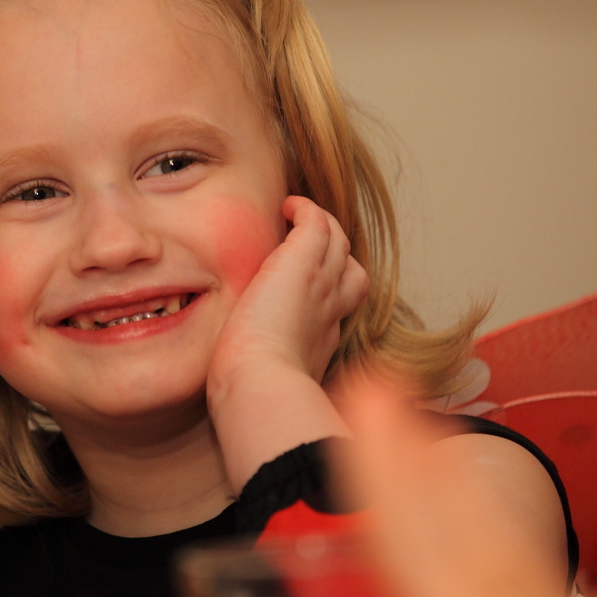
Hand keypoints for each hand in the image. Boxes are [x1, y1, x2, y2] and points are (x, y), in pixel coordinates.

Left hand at [209, 195, 369, 386]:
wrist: (260, 385)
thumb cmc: (254, 391)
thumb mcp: (271, 377)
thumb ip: (270, 364)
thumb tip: (246, 368)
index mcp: (322, 335)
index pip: (341, 302)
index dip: (331, 287)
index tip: (306, 285)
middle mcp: (330, 307)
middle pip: (350, 268)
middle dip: (334, 253)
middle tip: (305, 243)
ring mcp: (321, 282)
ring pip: (337, 240)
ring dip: (320, 225)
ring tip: (293, 216)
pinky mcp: (302, 263)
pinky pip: (316, 220)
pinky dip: (306, 208)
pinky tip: (287, 206)